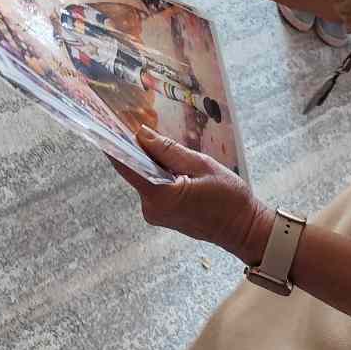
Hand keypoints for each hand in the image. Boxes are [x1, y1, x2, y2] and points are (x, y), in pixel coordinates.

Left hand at [110, 126, 270, 260]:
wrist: (244, 229)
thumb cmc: (229, 198)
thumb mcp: (201, 165)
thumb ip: (169, 150)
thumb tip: (141, 134)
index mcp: (160, 196)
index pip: (126, 166)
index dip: (114, 143)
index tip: (105, 123)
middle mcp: (151, 208)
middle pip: (134, 170)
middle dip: (137, 147)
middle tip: (139, 120)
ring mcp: (155, 214)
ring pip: (144, 177)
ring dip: (150, 160)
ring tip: (158, 138)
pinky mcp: (162, 214)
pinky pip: (153, 186)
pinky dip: (158, 172)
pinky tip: (168, 159)